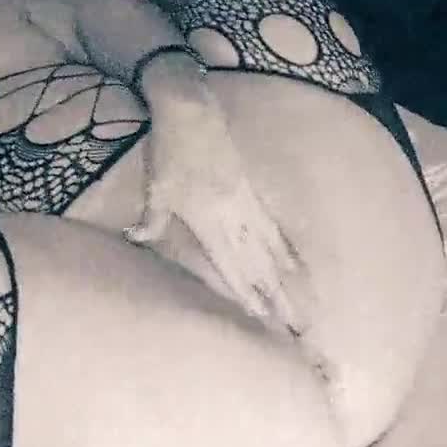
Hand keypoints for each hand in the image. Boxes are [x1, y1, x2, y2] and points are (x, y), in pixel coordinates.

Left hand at [126, 54, 306, 333]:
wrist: (192, 109)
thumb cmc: (169, 148)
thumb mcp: (155, 186)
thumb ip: (151, 219)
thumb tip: (136, 238)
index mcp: (210, 222)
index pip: (235, 272)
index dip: (253, 301)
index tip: (270, 329)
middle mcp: (236, 220)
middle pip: (263, 272)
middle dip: (282, 307)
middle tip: (303, 337)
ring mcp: (250, 207)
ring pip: (275, 257)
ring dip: (293, 288)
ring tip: (310, 316)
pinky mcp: (254, 193)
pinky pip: (277, 232)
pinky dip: (291, 255)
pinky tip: (302, 272)